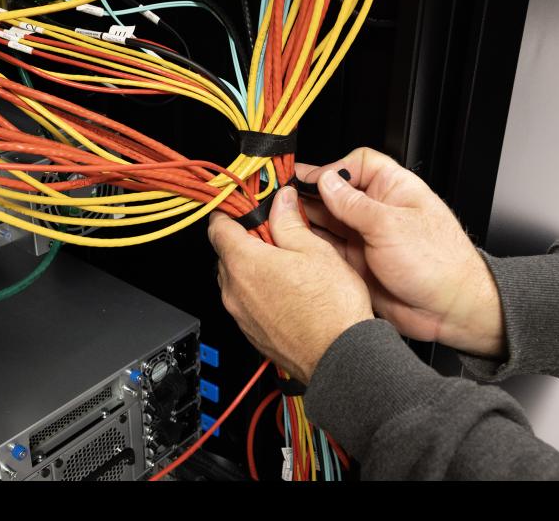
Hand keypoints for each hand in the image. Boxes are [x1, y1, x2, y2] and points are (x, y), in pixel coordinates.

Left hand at [208, 186, 373, 383]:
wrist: (341, 358)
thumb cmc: (331, 308)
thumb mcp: (315, 250)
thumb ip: (290, 222)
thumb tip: (281, 201)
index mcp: (244, 263)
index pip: (217, 225)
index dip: (229, 210)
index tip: (244, 204)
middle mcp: (234, 290)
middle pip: (226, 252)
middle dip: (246, 238)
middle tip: (276, 232)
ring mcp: (240, 314)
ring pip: (236, 278)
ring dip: (253, 266)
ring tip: (287, 264)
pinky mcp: (251, 332)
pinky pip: (246, 302)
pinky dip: (259, 291)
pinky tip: (288, 290)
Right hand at [296, 147, 503, 357]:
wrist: (449, 311)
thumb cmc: (439, 264)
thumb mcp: (391, 226)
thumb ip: (353, 203)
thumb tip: (327, 181)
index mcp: (394, 189)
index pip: (356, 164)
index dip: (332, 168)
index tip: (311, 180)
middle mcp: (376, 211)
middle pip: (335, 192)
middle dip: (309, 193)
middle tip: (282, 195)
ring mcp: (364, 236)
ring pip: (325, 220)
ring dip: (304, 218)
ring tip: (280, 217)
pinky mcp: (354, 262)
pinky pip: (325, 248)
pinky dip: (308, 243)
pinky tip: (293, 241)